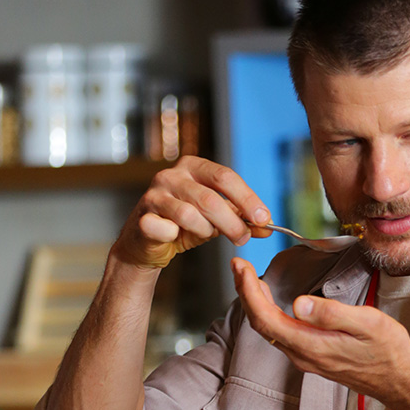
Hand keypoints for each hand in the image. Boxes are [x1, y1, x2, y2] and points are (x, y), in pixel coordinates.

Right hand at [113, 157, 272, 269]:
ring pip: (190, 215)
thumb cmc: (185, 225)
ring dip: (206, 230)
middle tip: (243, 238)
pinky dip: (176, 236)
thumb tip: (268, 227)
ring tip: (207, 235)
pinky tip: (176, 237)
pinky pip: (166, 229)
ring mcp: (154, 194)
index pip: (225, 177)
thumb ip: (242, 219)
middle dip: (233, 222)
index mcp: (193, 166)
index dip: (248, 199)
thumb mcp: (217, 219)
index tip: (264, 218)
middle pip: (211, 198)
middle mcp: (171, 175)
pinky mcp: (142, 217)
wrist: (148, 243)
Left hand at [231, 258, 409, 406]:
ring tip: (249, 278)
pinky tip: (271, 301)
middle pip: (261, 324)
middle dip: (246, 293)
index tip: (241, 267)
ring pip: (269, 330)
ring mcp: (306, 358)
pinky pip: (280, 334)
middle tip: (239, 266)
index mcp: (311, 345)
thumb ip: (331, 314)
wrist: (399, 381)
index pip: (266, 318)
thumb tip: (298, 303)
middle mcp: (302, 355)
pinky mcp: (312, 357)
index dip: (249, 291)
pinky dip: (268, 313)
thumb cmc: (388, 350)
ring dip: (255, 303)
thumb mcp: (367, 323)